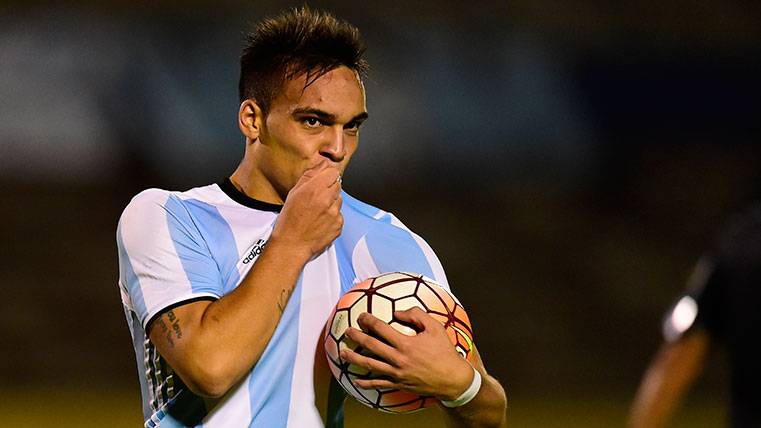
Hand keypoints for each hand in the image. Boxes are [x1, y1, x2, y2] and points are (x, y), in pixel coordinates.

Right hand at [271, 160, 342, 259]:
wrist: (292, 245)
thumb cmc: (289, 220)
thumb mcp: (294, 193)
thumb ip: (309, 176)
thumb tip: (322, 164)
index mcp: (315, 189)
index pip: (333, 173)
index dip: (327, 176)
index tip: (322, 181)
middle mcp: (327, 200)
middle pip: (338, 185)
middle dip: (329, 189)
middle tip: (317, 198)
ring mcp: (335, 214)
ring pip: (339, 200)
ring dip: (331, 203)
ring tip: (317, 211)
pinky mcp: (339, 225)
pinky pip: (339, 215)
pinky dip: (332, 217)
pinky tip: (321, 221)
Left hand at [340, 307, 473, 400]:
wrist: (453, 379)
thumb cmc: (444, 352)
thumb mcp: (435, 327)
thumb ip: (416, 315)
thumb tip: (397, 312)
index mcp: (406, 344)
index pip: (381, 329)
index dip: (369, 321)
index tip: (362, 316)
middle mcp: (398, 359)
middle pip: (371, 346)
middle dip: (357, 337)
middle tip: (348, 331)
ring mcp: (397, 374)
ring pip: (370, 366)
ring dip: (355, 359)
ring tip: (343, 353)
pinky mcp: (399, 384)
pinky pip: (379, 384)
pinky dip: (366, 384)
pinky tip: (356, 382)